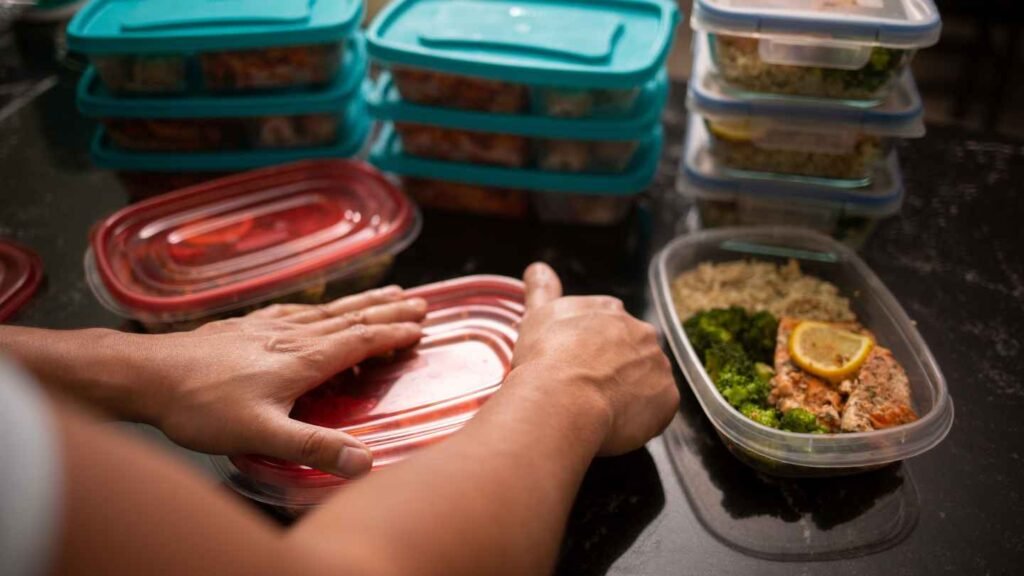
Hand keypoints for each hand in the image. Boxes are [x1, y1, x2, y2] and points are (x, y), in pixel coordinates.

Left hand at [140, 286, 425, 477]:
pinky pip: (297, 312)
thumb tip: (365, 461)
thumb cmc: (201, 405)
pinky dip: (322, 308)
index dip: (392, 334)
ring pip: (326, 312)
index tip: (421, 327)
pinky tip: (317, 309)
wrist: (147, 375)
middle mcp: (291, 337)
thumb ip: (313, 447)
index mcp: (302, 359)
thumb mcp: (261, 434)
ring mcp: (268, 329)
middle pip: (350, 319)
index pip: (359, 340)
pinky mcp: (247, 329)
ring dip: (361, 303)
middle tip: (420, 303)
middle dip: (387, 312)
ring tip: (387, 294)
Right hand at [511, 263, 678, 455]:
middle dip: (615, 369)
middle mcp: (642, 332)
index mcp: (611, 311)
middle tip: (587, 390)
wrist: (563, 399)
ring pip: (646, 381)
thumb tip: (538, 268)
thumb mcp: (537, 316)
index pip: (608, 328)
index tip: (578, 364)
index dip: (592, 349)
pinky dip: (641, 418)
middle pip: (632, 353)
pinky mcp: (668, 398)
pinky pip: (657, 410)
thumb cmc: (546, 359)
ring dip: (630, 393)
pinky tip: (615, 423)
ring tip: (600, 410)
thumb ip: (542, 290)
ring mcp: (658, 365)